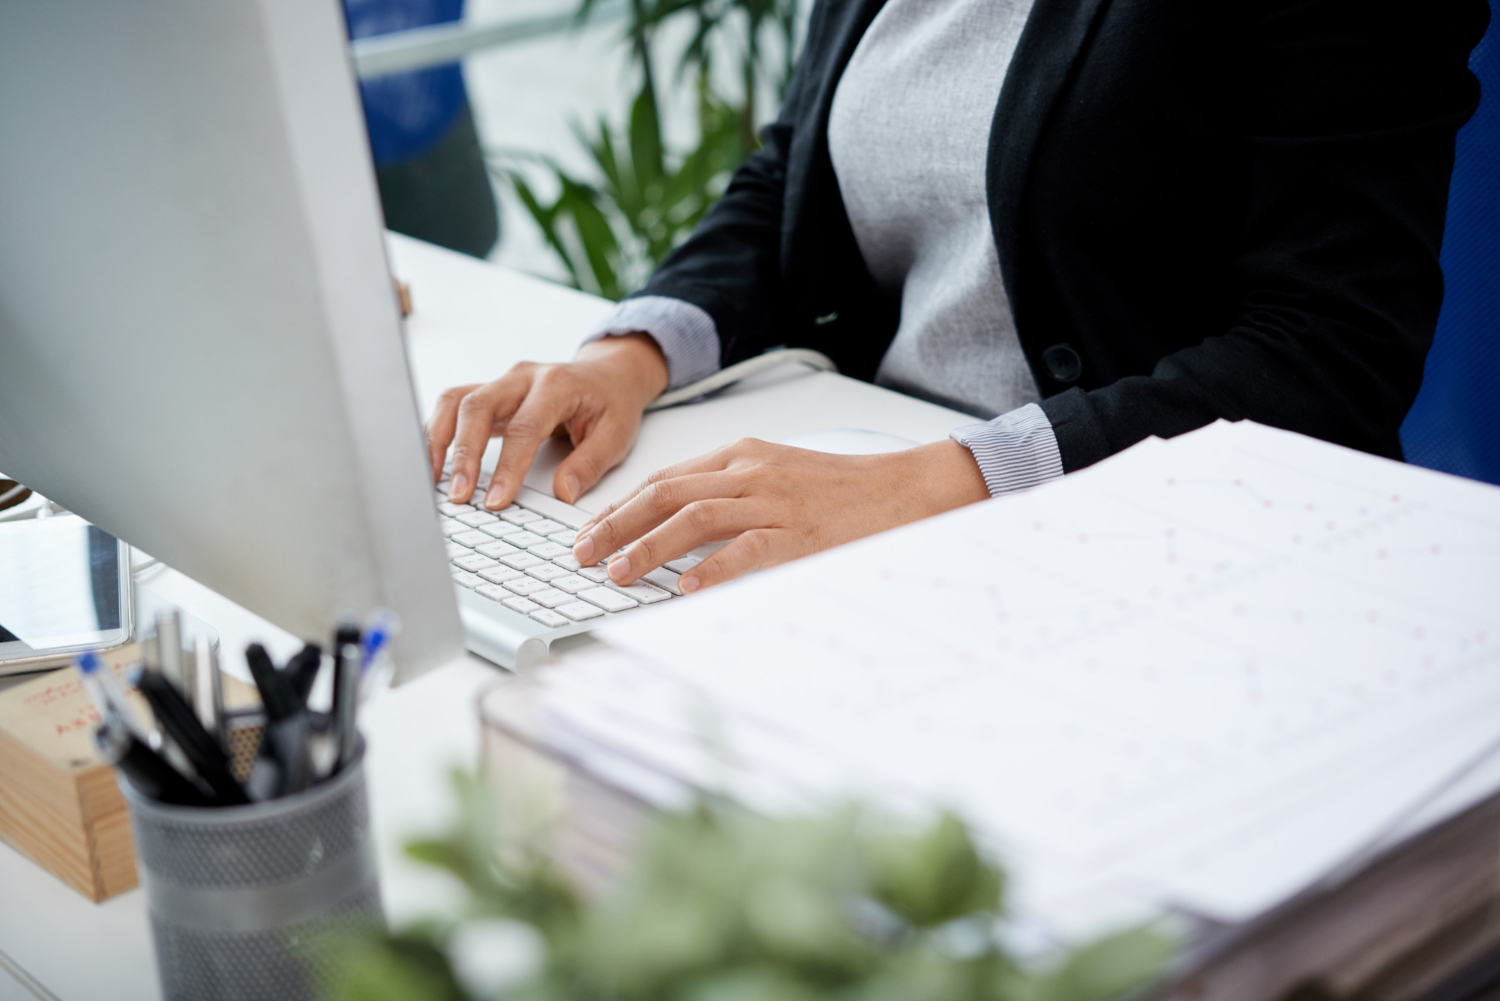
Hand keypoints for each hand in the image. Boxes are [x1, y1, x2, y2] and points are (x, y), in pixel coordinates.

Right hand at [425, 333, 668, 508]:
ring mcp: (502, 382)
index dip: (507, 466)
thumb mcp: (617, 434)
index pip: (524, 428)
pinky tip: (434, 463)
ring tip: (432, 480)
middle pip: (478, 406)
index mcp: (557, 384)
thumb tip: (563, 493)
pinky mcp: (491, 393)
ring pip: (456, 401)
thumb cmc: (611, 403)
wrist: (607, 374)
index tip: (496, 500)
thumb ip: (590, 463)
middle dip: (463, 453)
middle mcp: (522, 377)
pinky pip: (454, 406)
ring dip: (440, 440)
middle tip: (457, 494)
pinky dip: (439, 433)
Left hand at [572, 438, 989, 592]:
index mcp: (741, 456)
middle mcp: (750, 473)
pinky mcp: (801, 533)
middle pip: (665, 493)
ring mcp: (775, 501)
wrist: (906, 489)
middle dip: (616, 524)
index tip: (589, 532)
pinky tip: (688, 588)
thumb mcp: (777, 477)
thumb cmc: (842, 490)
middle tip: (582, 555)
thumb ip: (729, 495)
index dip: (620, 506)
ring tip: (619, 573)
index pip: (663, 478)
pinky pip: (748, 549)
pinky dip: (715, 568)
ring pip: (695, 517)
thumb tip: (676, 531)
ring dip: (649, 546)